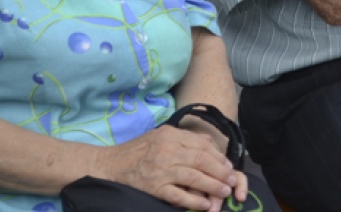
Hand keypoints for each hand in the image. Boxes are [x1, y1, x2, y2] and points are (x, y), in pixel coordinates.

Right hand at [100, 125, 240, 210]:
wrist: (109, 165)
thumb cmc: (136, 150)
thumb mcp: (160, 136)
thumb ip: (184, 138)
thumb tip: (209, 142)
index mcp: (170, 136)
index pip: (202, 145)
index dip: (218, 157)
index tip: (228, 166)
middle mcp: (167, 151)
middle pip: (202, 160)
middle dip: (220, 172)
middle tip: (231, 180)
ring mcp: (160, 170)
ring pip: (194, 178)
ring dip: (212, 186)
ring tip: (224, 192)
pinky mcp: (154, 188)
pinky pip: (179, 196)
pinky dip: (194, 201)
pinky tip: (204, 205)